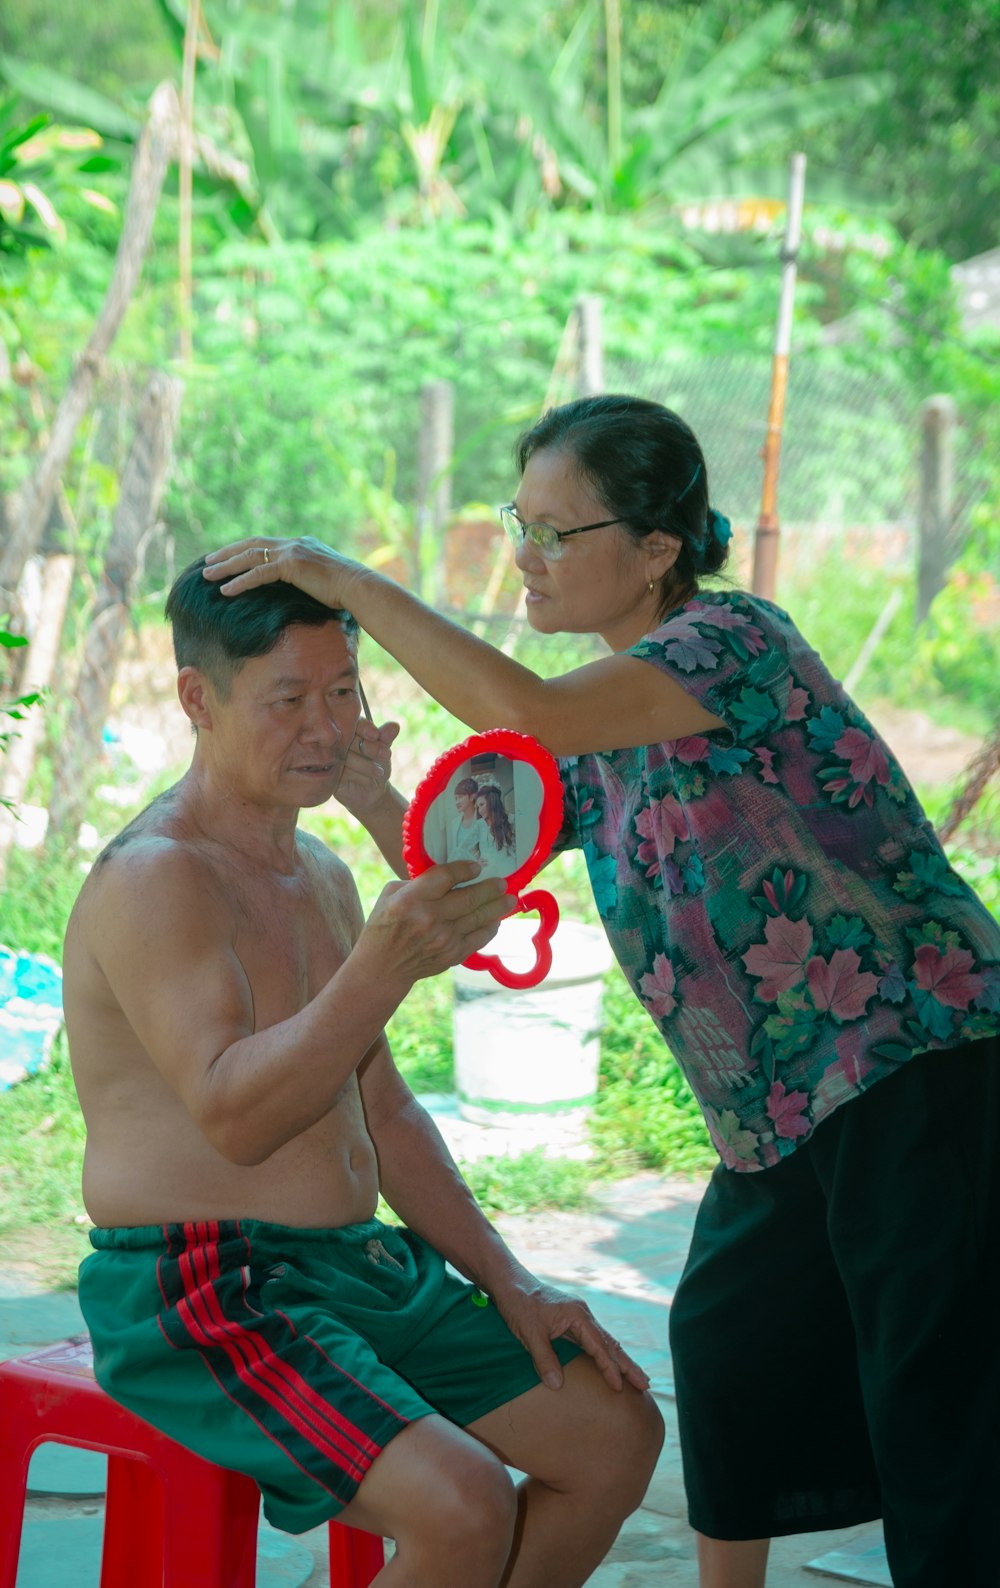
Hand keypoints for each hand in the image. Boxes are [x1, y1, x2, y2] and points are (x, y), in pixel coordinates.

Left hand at [202, 535, 362, 609]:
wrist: (359, 587)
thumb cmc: (346, 590)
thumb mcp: (323, 580)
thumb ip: (308, 578)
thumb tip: (303, 590)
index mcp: (300, 544)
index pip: (265, 543)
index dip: (243, 549)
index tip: (227, 556)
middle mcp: (294, 543)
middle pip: (251, 544)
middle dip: (227, 553)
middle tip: (207, 562)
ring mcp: (292, 552)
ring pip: (250, 557)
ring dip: (226, 566)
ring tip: (206, 575)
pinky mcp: (292, 565)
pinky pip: (258, 574)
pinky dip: (240, 582)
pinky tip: (225, 590)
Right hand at [335, 717, 398, 815]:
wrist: (372, 792)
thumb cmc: (377, 766)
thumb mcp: (384, 752)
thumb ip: (386, 738)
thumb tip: (395, 726)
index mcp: (352, 730)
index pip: (356, 723)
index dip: (366, 728)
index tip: (376, 735)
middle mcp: (338, 742)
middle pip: (350, 739)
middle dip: (370, 747)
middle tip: (386, 755)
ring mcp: (331, 757)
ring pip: (346, 756)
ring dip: (367, 765)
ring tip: (380, 772)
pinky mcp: (328, 773)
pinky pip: (341, 772)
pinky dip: (358, 776)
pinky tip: (367, 781)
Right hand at [360, 862, 511, 985]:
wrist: (383, 967)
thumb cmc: (385, 925)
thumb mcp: (390, 894)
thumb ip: (419, 882)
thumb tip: (450, 875)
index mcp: (410, 899)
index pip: (445, 877)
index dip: (464, 869)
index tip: (476, 867)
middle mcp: (429, 919)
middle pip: (469, 898)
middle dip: (490, 888)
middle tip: (502, 882)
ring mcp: (443, 939)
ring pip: (479, 918)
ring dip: (497, 907)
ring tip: (509, 898)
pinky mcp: (452, 955)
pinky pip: (479, 938)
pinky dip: (490, 927)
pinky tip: (496, 919)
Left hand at [490, 1271, 649, 1394]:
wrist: (510, 1283)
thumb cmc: (519, 1305)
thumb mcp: (529, 1333)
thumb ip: (544, 1359)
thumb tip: (558, 1386)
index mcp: (578, 1315)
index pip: (600, 1347)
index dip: (610, 1368)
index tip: (619, 1388)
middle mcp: (583, 1315)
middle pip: (611, 1343)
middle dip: (627, 1365)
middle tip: (645, 1384)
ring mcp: (578, 1317)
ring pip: (605, 1342)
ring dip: (620, 1360)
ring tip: (636, 1378)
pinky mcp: (571, 1321)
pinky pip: (594, 1340)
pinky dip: (606, 1353)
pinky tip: (610, 1363)